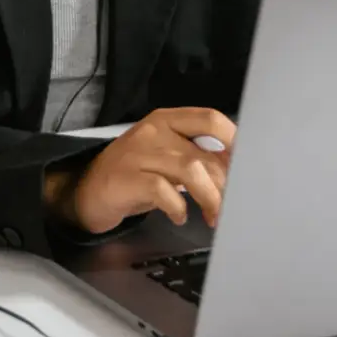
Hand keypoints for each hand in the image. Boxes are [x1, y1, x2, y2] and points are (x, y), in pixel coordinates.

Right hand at [50, 108, 235, 233]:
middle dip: (224, 186)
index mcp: (166, 120)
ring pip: (190, 171)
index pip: (210, 119)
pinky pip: (163, 191)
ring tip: (212, 217)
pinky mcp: (127, 178)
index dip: (235, 142)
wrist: (86, 190)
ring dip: (209, 198)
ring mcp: (138, 153)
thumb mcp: (165, 158)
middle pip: (204, 154)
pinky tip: (179, 217)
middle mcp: (153, 131)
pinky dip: (178, 208)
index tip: (251, 167)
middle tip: (231, 209)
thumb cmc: (134, 175)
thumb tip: (239, 174)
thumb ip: (198, 159)